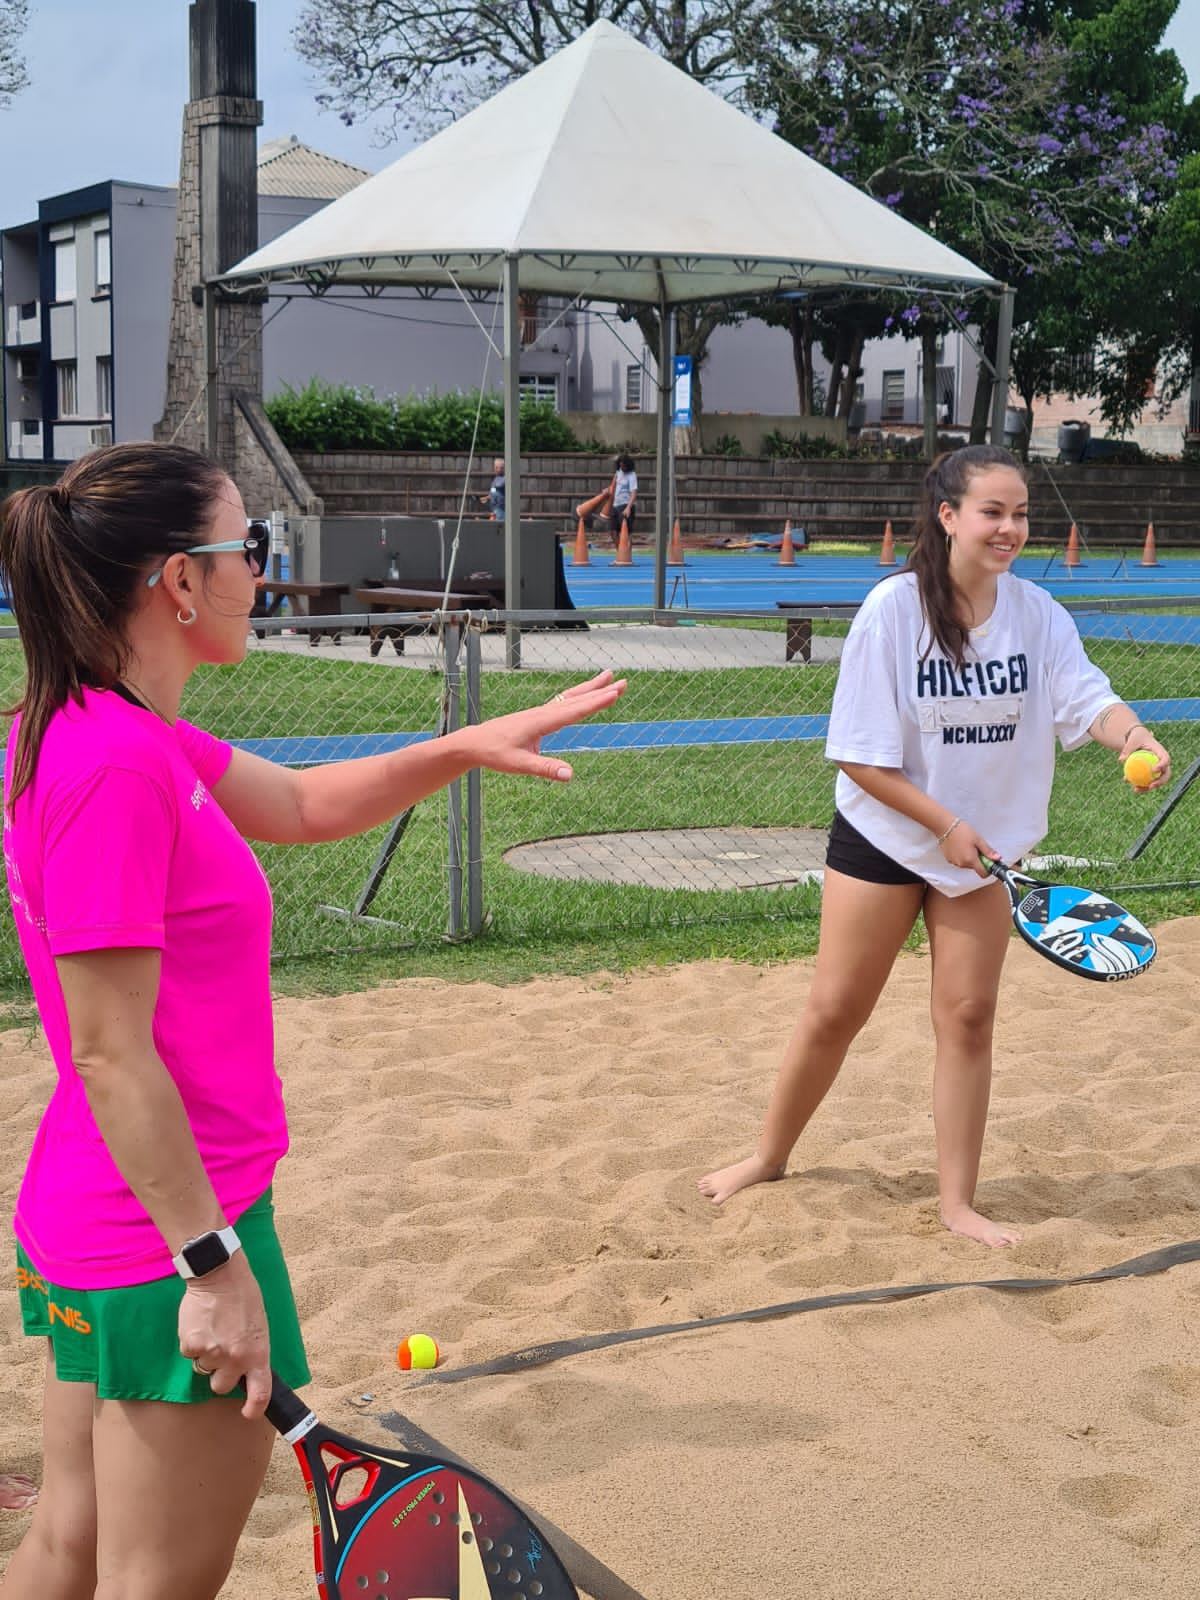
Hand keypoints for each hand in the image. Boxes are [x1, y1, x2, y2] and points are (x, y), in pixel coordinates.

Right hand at [178, 1253, 271, 1419]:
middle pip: (221, 1387)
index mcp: (258, 1354)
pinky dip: (192, 1341)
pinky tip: (200, 1323)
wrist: (221, 1275)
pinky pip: (189, 1353)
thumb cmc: (243, 1298)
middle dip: (219, 1374)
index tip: (248, 1413)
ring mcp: (213, 1353)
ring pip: (203, 1368)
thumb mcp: (259, 1327)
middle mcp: (236, 1359)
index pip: (261, 1394)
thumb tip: (245, 1373)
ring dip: (205, 1354)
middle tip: (221, 1351)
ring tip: (212, 1329)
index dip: (254, 1409)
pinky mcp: (192, 1345)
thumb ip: (252, 1352)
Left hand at [463, 670, 626, 782]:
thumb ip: (545, 769)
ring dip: (591, 688)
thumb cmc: (495, 753)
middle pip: (577, 698)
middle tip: (624, 681)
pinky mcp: (537, 716)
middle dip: (601, 690)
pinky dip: (577, 695)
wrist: (474, 742)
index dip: (597, 702)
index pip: (575, 710)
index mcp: (542, 721)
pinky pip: (562, 702)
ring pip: (570, 696)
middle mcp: (543, 713)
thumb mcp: (520, 765)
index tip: (616, 692)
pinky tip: (582, 695)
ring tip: (608, 677)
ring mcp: (540, 712)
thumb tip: (569, 775)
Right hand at [939, 817, 998, 876]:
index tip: (989, 861)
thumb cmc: (961, 831)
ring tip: (967, 845)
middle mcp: (962, 864)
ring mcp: (954, 862)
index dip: (988, 869)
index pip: (983, 873)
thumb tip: (997, 858)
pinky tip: (960, 846)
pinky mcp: (949, 859)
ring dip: (970, 858)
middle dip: (979, 860)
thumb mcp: (978, 839)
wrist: (944, 826)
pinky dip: (962, 856)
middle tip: (977, 848)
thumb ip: (988, 851)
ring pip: (967, 864)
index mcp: (970, 860)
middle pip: (975, 868)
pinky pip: (960, 861)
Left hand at [1118, 728, 1170, 788]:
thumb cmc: (1136, 737)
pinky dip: (1141, 785)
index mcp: (1161, 752)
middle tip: (1151, 786)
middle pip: (1166, 773)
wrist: (1138, 738)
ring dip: (1148, 787)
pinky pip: (1148, 781)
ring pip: (1157, 780)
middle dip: (1160, 782)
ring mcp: (1158, 768)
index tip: (1153, 771)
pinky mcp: (1151, 773)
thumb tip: (1121, 760)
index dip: (1162, 766)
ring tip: (1137, 790)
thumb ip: (1127, 749)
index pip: (1165, 759)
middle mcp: (1162, 762)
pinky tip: (1133, 788)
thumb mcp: (1132, 740)